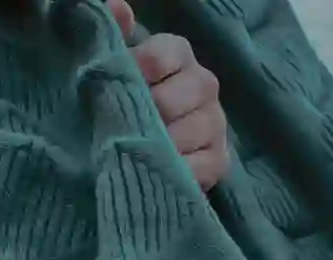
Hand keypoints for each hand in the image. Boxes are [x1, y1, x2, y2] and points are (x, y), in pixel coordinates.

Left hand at [107, 1, 230, 190]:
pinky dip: (178, 170)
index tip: (116, 84)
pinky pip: (202, 166)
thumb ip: (112, 33)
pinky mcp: (220, 159)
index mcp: (179, 54)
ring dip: (160, 143)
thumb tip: (119, 7)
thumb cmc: (125, 95)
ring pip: (190, 131)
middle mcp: (205, 84)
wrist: (142, 140)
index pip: (163, 55)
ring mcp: (216, 123)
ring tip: (136, 148)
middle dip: (147, 112)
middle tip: (120, 123)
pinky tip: (158, 169)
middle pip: (177, 97)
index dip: (138, 70)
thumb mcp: (114, 61)